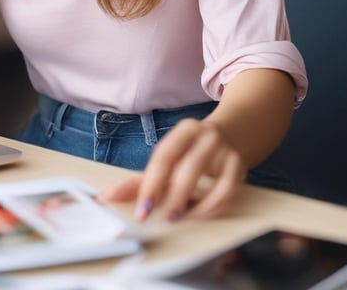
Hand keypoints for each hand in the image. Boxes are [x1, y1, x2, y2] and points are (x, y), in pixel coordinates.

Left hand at [97, 118, 245, 221]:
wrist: (236, 133)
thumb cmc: (194, 150)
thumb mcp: (170, 158)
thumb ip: (141, 180)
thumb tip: (106, 197)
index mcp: (184, 130)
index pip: (164, 155)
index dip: (152, 183)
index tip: (142, 208)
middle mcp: (205, 136)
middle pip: (187, 166)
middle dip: (172, 194)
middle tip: (158, 216)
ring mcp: (225, 150)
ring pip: (208, 176)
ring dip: (190, 200)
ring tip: (176, 217)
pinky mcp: (239, 165)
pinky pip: (228, 189)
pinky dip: (213, 205)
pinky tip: (200, 214)